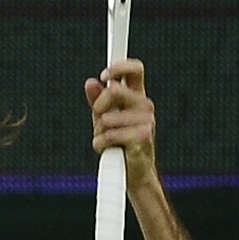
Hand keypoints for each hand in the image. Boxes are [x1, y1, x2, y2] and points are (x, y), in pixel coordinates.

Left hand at [85, 58, 158, 185]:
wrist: (132, 173)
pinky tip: (109, 150)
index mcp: (137, 96)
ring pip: (106, 118)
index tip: (104, 75)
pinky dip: (101, 144)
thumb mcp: (104, 118)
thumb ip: (97, 100)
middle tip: (99, 120)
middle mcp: (145, 105)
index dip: (119, 66)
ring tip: (107, 141)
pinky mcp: (142, 136)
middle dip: (98, 106)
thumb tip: (91, 83)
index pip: (135, 69)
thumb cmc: (119, 144)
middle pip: (114, 90)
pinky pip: (109, 134)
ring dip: (99, 132)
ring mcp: (146, 120)